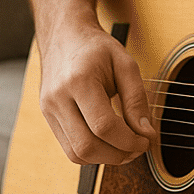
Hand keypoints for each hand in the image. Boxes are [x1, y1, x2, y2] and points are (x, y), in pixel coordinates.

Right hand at [37, 21, 156, 165]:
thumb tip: (145, 133)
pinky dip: (92, 152)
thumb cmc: (96, 48)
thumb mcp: (125, 65)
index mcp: (78, 81)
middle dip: (117, 155)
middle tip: (137, 148)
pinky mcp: (48, 117)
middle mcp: (57, 98)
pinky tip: (108, 143)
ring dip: (104, 158)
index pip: (103, 126)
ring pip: (76, 153)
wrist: (64, 35)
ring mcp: (49, 109)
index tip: (144, 141)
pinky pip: (69, 148)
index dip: (128, 141)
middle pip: (86, 146)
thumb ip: (137, 99)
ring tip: (124, 147)